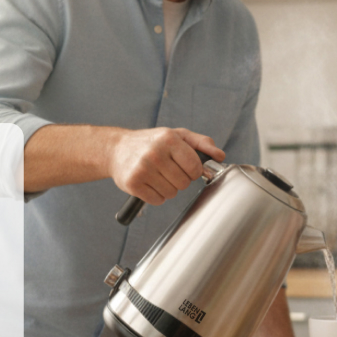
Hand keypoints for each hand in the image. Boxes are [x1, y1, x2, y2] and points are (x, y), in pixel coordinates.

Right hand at [107, 127, 224, 204]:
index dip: (193, 171)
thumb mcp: (177, 135)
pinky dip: (156, 196)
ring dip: (168, 188)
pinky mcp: (133, 183)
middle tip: (167, 170)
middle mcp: (155, 153)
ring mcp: (142, 169)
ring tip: (157, 176)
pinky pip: (157, 200)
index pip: (195, 167)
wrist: (117, 149)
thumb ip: (201, 143)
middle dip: (179, 180)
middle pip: (184, 183)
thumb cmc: (152, 142)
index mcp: (169, 139)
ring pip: (171, 193)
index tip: (185, 168)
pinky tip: (149, 183)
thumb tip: (220, 156)